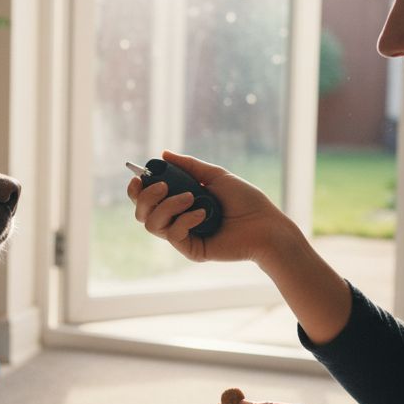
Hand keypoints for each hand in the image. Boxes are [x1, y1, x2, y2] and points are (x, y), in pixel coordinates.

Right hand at [126, 151, 297, 264]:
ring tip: (192, 198)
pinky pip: (173, 234)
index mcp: (180, 202)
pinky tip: (203, 214)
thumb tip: (163, 154)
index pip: (147, 199)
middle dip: (147, 196)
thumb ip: (189, 166)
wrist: (265, 224)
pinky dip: (185, 220)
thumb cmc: (246, 200)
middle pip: (142, 213)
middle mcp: (177, 220)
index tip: (139, 178)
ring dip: (168, 207)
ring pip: (152, 224)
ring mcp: (183, 236)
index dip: (137, 189)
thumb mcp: (216, 176)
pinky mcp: (191, 249)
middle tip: (164, 186)